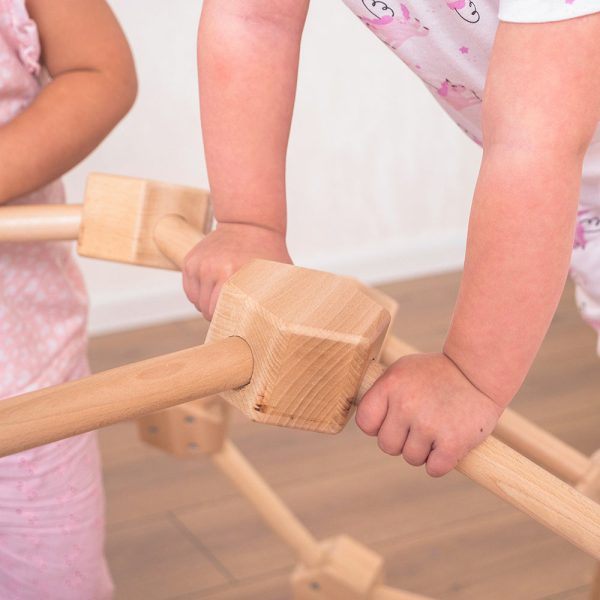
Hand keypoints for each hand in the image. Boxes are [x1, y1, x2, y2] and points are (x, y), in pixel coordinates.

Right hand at [182, 222, 291, 319]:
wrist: (248, 223)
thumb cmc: (266, 251)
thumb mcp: (277, 274)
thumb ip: (278, 297)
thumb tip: (285, 321)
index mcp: (231, 275)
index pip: (220, 313)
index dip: (229, 322)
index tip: (238, 323)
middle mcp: (211, 269)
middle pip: (206, 310)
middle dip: (218, 314)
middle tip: (232, 309)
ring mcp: (198, 265)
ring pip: (196, 302)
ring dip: (208, 305)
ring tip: (224, 297)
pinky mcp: (189, 261)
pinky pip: (190, 290)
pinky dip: (199, 295)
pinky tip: (214, 289)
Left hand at [356, 353, 502, 476]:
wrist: (479, 372)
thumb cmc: (437, 373)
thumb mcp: (403, 371)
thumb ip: (381, 395)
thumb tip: (366, 424)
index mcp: (390, 385)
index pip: (365, 423)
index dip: (378, 426)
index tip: (394, 420)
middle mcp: (406, 405)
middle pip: (387, 446)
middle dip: (401, 441)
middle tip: (420, 425)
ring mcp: (429, 424)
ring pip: (411, 458)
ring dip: (423, 451)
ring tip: (437, 429)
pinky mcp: (453, 442)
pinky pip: (434, 469)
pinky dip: (441, 462)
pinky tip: (448, 443)